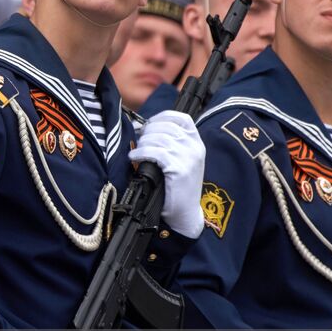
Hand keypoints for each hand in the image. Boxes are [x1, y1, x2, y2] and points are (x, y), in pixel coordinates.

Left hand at [129, 110, 205, 237]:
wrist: (185, 213)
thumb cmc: (178, 187)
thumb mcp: (182, 160)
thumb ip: (172, 144)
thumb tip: (147, 129)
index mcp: (197, 142)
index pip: (182, 118)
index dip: (162, 117)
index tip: (149, 124)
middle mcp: (195, 147)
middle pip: (166, 127)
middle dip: (148, 131)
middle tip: (139, 141)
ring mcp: (189, 158)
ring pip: (159, 139)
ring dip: (143, 143)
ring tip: (137, 151)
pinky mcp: (179, 169)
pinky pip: (155, 152)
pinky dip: (141, 152)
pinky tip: (134, 157)